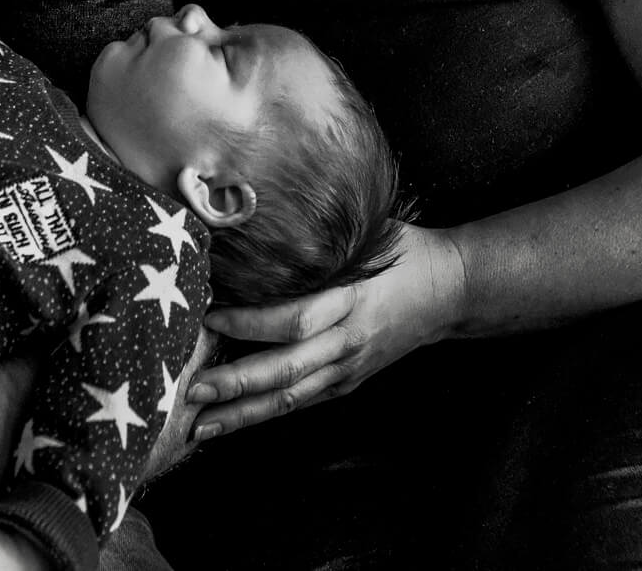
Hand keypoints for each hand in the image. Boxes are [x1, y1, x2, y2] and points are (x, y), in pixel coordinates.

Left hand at [186, 222, 466, 438]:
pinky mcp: (348, 383)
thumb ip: (319, 235)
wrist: (451, 291)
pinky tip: (231, 421)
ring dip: (242, 414)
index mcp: (352, 300)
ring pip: (289, 398)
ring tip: (198, 425)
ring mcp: (349, 368)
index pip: (295, 319)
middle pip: (286, 370)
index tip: (209, 318)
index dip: (250, 324)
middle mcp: (348, 342)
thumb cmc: (403, 251)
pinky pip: (301, 403)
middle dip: (235, 384)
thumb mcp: (366, 234)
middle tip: (190, 390)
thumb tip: (258, 216)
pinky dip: (264, 414)